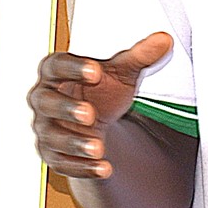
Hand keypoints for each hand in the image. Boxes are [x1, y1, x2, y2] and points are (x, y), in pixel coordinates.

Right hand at [28, 32, 172, 178]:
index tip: (95, 71)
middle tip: (89, 113)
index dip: (74, 68)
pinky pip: (63, 163)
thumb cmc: (100, 88)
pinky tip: (103, 167)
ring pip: (53, 136)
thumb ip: (139, 56)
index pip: (57, 65)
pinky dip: (83, 167)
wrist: (94, 119)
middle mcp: (44, 98)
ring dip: (75, 143)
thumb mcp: (120, 72)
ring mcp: (45, 128)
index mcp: (55, 71)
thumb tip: (164, 40)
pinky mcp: (52, 153)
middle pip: (48, 102)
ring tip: (98, 148)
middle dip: (67, 109)